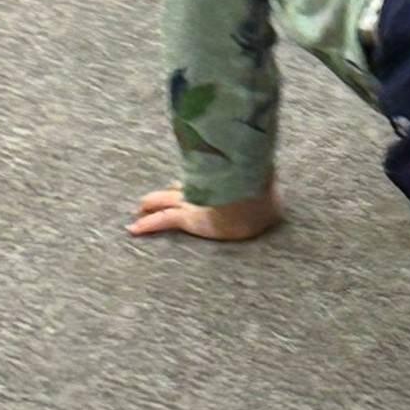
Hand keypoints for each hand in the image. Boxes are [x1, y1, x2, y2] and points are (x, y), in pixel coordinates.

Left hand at [128, 181, 285, 240]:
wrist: (255, 206)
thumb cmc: (265, 198)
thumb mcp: (270, 192)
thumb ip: (268, 181)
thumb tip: (276, 180)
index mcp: (226, 184)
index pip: (206, 182)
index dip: (193, 184)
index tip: (184, 185)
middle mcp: (209, 190)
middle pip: (183, 189)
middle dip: (168, 192)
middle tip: (156, 195)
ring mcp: (197, 203)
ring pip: (167, 201)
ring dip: (151, 205)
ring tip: (138, 209)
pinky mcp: (190, 219)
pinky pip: (164, 221)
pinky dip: (147, 225)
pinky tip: (132, 229)